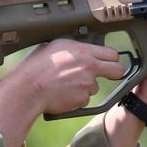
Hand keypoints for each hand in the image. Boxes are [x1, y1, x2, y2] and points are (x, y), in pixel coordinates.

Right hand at [2, 39, 124, 114]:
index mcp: (82, 50)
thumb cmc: (35, 68)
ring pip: (95, 86)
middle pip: (117, 70)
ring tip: (66, 85)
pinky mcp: (82, 98)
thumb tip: (78, 51)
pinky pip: (84, 99)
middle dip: (115, 73)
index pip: (111, 53)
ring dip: (85, 87)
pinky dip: (76, 98)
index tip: (108, 62)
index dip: (111, 59)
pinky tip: (63, 94)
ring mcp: (87, 83)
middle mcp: (89, 66)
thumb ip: (72, 49)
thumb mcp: (54, 47)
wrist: (28, 89)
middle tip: (108, 75)